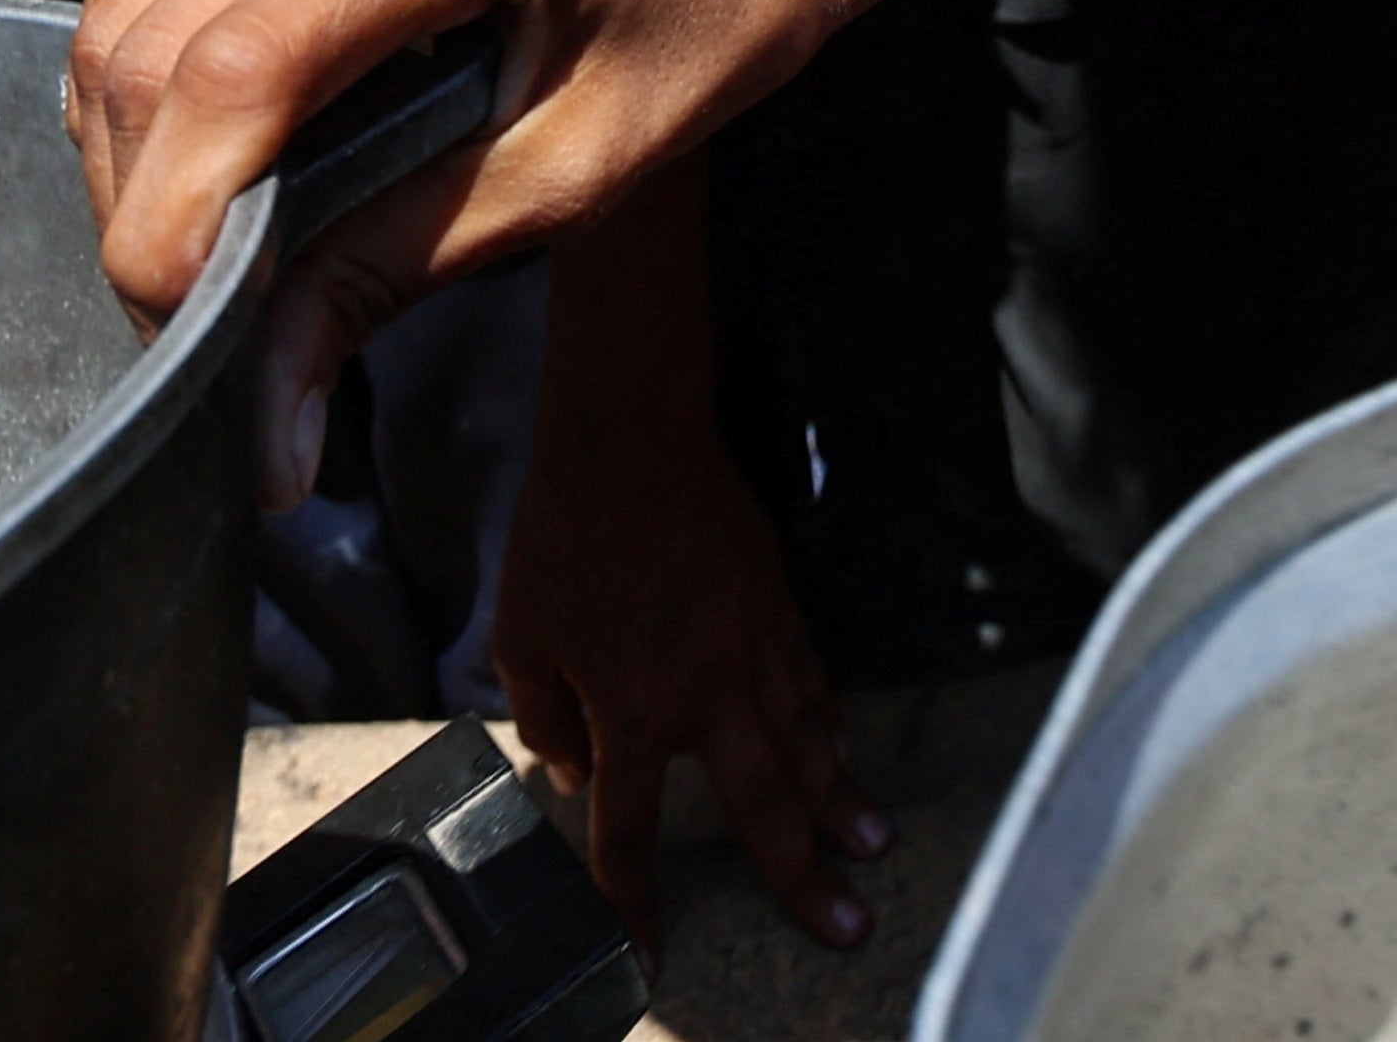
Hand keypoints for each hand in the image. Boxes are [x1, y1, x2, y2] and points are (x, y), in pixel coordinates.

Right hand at [70, 0, 876, 343]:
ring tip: (205, 238)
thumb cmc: (703, 31)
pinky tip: (217, 134)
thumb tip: (255, 423)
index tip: (176, 337)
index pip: (247, 64)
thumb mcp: (573, 172)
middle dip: (146, 197)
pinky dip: (157, 58)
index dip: (176, 215)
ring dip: (133, 136)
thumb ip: (394, 269)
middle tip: (195, 318)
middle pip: (161, 33)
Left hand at [494, 347, 886, 948]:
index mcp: (634, 711)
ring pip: (808, 744)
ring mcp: (755, 649)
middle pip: (764, 806)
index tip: (649, 956)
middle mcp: (707, 694)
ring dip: (840, 802)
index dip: (635, 902)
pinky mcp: (777, 607)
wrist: (632, 439)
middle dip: (803, 875)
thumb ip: (545, 720)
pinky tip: (845, 757)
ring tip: (873, 849)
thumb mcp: (523, 638)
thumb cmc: (564, 540)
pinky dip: (831, 726)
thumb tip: (578, 774)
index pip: (631, 833)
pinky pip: (812, 683)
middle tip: (847, 927)